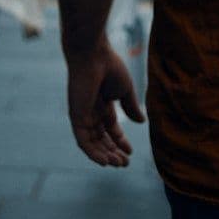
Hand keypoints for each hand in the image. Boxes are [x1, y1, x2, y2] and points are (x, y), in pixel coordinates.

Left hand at [65, 41, 143, 167]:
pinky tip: (104, 161)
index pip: (110, 128)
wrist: (93, 55)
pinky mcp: (76, 117)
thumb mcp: (125, 90)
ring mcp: (82, 115)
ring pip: (92, 142)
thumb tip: (141, 122)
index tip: (131, 153)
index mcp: (102, 103)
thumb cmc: (109, 66)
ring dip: (104, 155)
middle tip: (125, 164)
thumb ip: (131, 107)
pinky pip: (83, 140)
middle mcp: (91, 111)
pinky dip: (93, 153)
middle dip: (113, 151)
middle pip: (101, 138)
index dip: (120, 141)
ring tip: (118, 164)